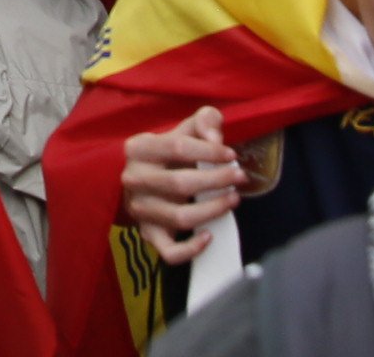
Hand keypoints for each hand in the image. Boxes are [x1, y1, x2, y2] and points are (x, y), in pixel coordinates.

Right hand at [122, 107, 245, 262]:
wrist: (140, 179)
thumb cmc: (168, 154)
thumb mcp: (182, 130)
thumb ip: (204, 121)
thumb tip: (216, 138)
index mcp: (139, 148)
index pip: (177, 147)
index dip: (210, 151)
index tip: (231, 155)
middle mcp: (133, 179)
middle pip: (179, 183)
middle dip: (217, 180)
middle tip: (240, 177)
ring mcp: (139, 209)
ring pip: (178, 218)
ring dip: (213, 210)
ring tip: (233, 200)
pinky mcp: (147, 234)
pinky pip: (169, 251)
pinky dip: (191, 249)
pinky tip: (210, 236)